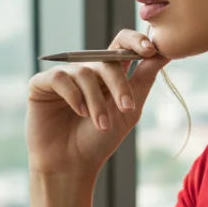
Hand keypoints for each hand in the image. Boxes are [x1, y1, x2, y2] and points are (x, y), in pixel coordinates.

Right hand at [26, 29, 166, 174]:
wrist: (72, 165)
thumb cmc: (100, 139)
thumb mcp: (129, 110)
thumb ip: (144, 79)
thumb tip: (166, 52)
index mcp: (108, 73)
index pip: (122, 43)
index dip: (136, 41)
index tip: (150, 50)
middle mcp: (85, 70)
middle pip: (106, 59)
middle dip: (119, 84)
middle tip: (127, 108)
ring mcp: (63, 75)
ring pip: (85, 73)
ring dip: (96, 102)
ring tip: (101, 125)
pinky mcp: (41, 84)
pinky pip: (60, 78)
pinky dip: (73, 96)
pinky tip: (79, 112)